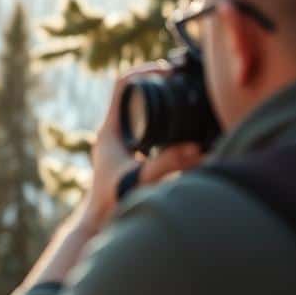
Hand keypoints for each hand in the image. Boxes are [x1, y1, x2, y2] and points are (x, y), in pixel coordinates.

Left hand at [82, 62, 205, 235]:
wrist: (98, 223)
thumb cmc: (112, 203)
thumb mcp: (141, 179)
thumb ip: (167, 165)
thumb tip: (197, 150)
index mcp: (110, 129)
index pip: (122, 84)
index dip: (144, 71)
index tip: (167, 71)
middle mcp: (112, 132)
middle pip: (131, 93)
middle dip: (155, 82)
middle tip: (179, 79)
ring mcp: (118, 142)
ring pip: (136, 109)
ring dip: (156, 100)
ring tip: (179, 95)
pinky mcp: (126, 153)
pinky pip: (141, 126)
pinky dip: (158, 120)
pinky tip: (176, 127)